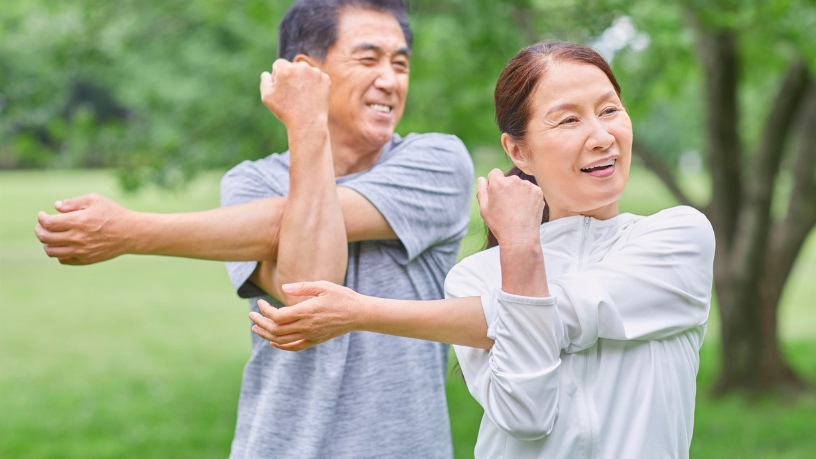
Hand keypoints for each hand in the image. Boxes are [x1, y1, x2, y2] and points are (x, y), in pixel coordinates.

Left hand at [35, 194, 136, 264]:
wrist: (131, 233)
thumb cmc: (114, 213)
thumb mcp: (95, 200)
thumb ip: (73, 202)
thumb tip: (56, 207)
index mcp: (78, 221)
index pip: (47, 223)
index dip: (41, 218)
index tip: (43, 214)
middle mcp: (77, 238)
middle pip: (45, 237)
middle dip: (39, 230)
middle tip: (42, 225)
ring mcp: (81, 251)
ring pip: (51, 251)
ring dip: (46, 243)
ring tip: (51, 237)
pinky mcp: (86, 259)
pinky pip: (63, 260)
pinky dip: (59, 253)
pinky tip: (64, 245)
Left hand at [249, 281, 364, 350]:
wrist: (359, 314)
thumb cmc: (342, 297)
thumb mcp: (323, 286)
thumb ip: (302, 287)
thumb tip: (284, 288)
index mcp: (306, 311)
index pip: (277, 316)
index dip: (265, 311)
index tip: (260, 302)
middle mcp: (306, 326)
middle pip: (275, 329)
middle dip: (260, 323)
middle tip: (251, 316)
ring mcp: (311, 335)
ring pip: (282, 340)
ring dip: (266, 335)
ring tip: (256, 328)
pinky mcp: (315, 340)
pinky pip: (295, 347)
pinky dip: (281, 347)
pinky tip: (273, 342)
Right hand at [260, 59, 330, 131]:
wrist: (308, 123)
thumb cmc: (286, 111)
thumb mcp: (267, 96)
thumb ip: (265, 81)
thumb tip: (268, 73)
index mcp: (285, 68)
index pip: (278, 64)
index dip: (278, 76)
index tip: (282, 89)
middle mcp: (301, 67)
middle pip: (293, 67)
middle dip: (291, 76)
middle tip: (292, 94)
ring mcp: (316, 72)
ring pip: (306, 72)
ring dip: (303, 79)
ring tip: (302, 97)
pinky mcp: (326, 79)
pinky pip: (317, 78)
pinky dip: (314, 85)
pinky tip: (311, 97)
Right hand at [477, 168, 544, 247]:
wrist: (520, 236)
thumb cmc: (499, 224)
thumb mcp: (484, 208)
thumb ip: (481, 190)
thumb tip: (482, 179)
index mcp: (498, 183)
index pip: (494, 173)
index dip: (494, 183)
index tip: (496, 194)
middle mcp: (514, 180)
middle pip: (508, 180)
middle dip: (507, 188)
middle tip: (506, 206)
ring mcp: (528, 186)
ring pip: (520, 185)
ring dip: (518, 193)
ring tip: (517, 210)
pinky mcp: (538, 192)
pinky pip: (531, 191)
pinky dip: (529, 198)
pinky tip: (525, 210)